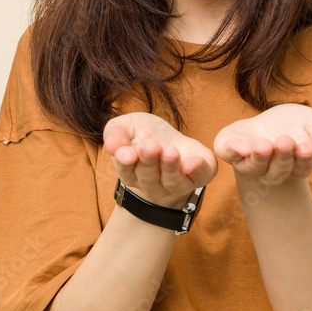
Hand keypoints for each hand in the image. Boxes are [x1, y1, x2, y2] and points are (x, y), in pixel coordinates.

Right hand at [103, 112, 217, 207]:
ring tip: (170, 152)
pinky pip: (200, 177)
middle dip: (149, 162)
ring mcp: (177, 183)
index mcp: (132, 172)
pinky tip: (193, 162)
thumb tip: (112, 146)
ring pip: (172, 181)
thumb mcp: (127, 127)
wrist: (173, 141)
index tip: (128, 154)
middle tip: (151, 146)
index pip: (126, 171)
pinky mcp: (200, 175)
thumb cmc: (146, 135)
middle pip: (149, 178)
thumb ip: (115, 133)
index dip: (126, 163)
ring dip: (170, 167)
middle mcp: (153, 184)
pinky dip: (198, 169)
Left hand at [213, 103, 311, 185]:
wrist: (268, 122)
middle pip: (278, 171)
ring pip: (254, 167)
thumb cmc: (296, 126)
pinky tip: (242, 146)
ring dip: (260, 157)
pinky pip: (229, 153)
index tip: (306, 147)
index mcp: (295, 166)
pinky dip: (235, 149)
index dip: (304, 158)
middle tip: (285, 142)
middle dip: (282, 157)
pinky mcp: (230, 149)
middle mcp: (271, 170)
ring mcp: (250, 162)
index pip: (302, 167)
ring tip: (265, 145)